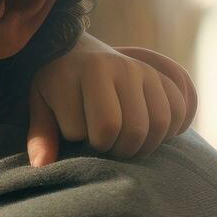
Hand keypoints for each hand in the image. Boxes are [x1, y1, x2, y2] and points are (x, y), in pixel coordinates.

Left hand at [27, 33, 197, 166]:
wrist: (74, 50)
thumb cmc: (55, 85)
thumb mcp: (40, 105)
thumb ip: (40, 135)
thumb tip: (41, 166)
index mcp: (75, 74)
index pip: (85, 131)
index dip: (79, 141)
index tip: (72, 131)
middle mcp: (110, 67)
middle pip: (126, 129)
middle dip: (114, 149)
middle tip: (102, 145)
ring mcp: (137, 69)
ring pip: (155, 124)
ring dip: (141, 145)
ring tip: (122, 143)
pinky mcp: (156, 75)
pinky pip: (176, 111)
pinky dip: (167, 133)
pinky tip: (146, 136)